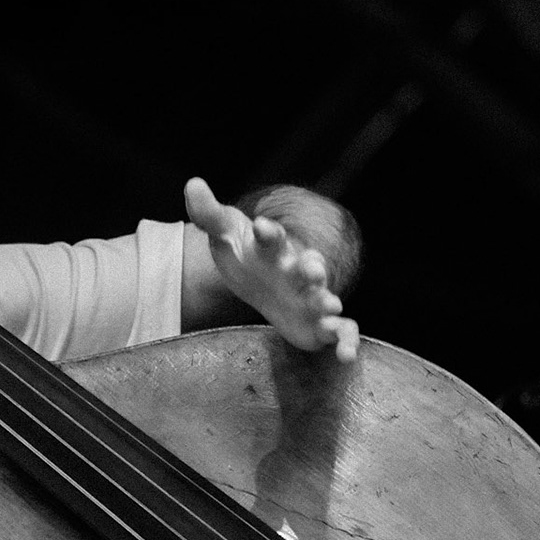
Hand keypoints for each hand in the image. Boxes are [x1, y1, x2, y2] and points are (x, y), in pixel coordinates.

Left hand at [185, 177, 360, 361]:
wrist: (259, 279)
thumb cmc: (244, 254)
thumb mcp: (223, 234)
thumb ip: (208, 213)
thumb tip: (192, 183)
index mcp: (274, 248)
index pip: (272, 237)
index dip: (267, 232)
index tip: (260, 226)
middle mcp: (298, 271)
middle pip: (308, 267)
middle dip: (311, 268)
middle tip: (311, 268)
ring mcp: (312, 297)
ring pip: (326, 298)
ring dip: (328, 302)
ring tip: (330, 307)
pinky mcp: (320, 324)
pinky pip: (341, 331)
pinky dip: (347, 342)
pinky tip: (347, 356)